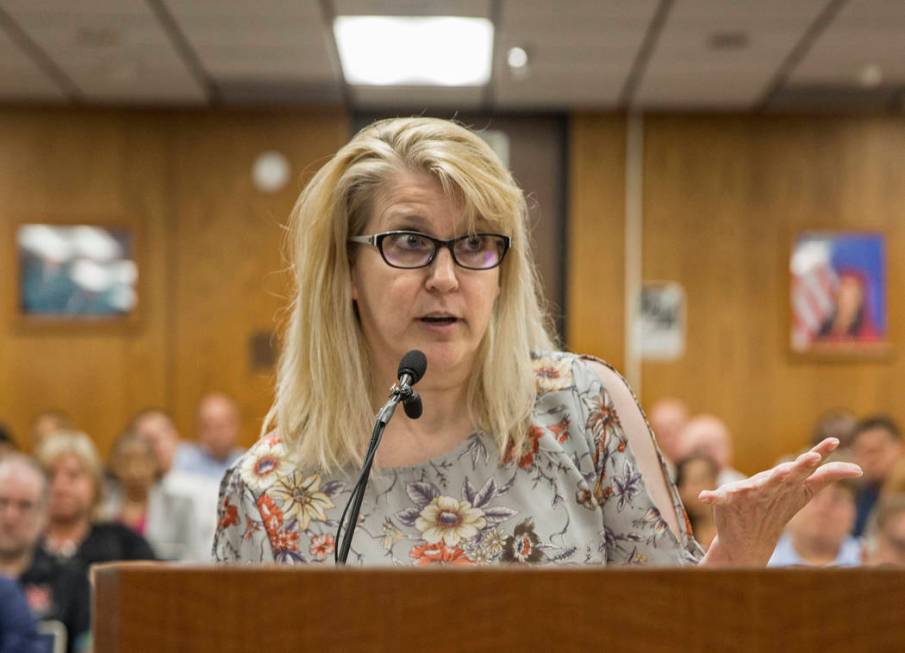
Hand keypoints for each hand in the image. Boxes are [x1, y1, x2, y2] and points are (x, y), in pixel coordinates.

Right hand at [698, 437, 861, 566]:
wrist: (747, 534)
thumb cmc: (776, 505)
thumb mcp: (803, 491)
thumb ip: (827, 478)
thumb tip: (859, 470)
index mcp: (785, 481)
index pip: (804, 467)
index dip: (816, 457)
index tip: (831, 446)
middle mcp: (766, 483)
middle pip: (783, 475)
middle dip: (796, 468)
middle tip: (811, 459)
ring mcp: (746, 492)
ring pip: (756, 486)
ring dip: (766, 481)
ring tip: (777, 475)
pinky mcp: (727, 501)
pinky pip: (719, 498)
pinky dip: (712, 496)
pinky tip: (706, 496)